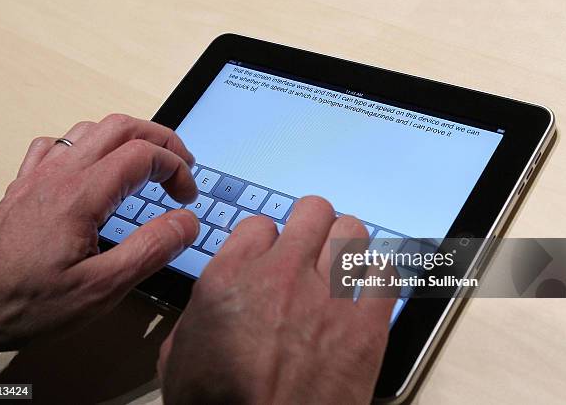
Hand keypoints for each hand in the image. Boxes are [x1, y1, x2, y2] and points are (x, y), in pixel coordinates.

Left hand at [0, 114, 198, 355]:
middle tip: (182, 164)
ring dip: (128, 138)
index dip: (176, 169)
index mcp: (82, 194)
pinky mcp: (25, 185)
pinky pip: (59, 145)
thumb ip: (151, 250)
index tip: (187, 197)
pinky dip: (89, 146)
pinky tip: (92, 167)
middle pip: (121, 126)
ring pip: (91, 129)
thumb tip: (186, 222)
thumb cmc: (25, 300)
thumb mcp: (101, 288)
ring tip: (147, 162)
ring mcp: (40, 175)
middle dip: (161, 140)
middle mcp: (61, 174)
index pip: (144, 155)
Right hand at [158, 196, 394, 403]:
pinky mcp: (366, 326)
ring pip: (352, 231)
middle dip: (310, 221)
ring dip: (345, 242)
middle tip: (311, 241)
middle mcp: (282, 275)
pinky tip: (367, 289)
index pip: (258, 224)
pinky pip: (385, 275)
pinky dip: (377, 277)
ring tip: (341, 261)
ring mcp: (328, 297)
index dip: (264, 238)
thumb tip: (217, 297)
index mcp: (231, 277)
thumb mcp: (180, 355)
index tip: (269, 253)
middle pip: (312, 211)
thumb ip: (201, 310)